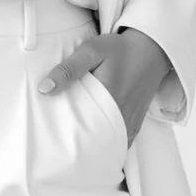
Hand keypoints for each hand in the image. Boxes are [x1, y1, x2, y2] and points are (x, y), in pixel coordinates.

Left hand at [37, 27, 171, 147]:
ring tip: (73, 141)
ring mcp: (130, 125)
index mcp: (108, 103)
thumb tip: (44, 89)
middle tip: (58, 141)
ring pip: (107, 145)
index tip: (51, 135)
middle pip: (93, 143)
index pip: (81, 131)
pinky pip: (118, 142)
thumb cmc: (120, 49)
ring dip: (91, 145)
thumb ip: (68, 69)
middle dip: (76, 145)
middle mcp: (121, 120)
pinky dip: (106, 142)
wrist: (151, 50)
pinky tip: (93, 137)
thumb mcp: (91, 51)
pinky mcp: (135, 125)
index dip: (64, 136)